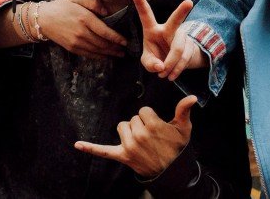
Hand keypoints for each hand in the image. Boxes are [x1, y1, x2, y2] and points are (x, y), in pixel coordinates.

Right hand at [39, 0, 126, 58]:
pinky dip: (99, 57)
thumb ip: (93, 2)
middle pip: (103, 43)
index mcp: (84, 18)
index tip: (126, 42)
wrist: (43, 20)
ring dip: (109, 54)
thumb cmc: (61, 6)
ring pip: (97, 50)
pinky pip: (89, 54)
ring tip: (119, 55)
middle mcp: (81, 32)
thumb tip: (107, 11)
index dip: (117, 38)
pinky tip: (106, 57)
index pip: (104, 31)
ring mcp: (76, 42)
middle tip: (125, 50)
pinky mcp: (72, 48)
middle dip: (115, 48)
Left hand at [74, 95, 197, 178]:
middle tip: (151, 138)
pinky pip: (104, 150)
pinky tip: (78, 145)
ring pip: (121, 127)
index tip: (157, 127)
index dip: (150, 118)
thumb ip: (184, 111)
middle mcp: (139, 135)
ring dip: (129, 132)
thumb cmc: (177, 148)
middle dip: (140, 125)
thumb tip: (192, 97)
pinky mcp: (122, 156)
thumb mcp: (184, 128)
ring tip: (141, 142)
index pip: (143, 111)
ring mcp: (129, 146)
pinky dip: (91, 148)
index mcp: (153, 125)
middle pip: (132, 119)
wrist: (171, 171)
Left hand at [133, 0, 206, 80]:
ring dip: (170, 65)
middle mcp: (168, 29)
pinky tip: (171, 76)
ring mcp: (182, 36)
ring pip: (178, 50)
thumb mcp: (148, 61)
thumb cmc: (157, 57)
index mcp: (152, 29)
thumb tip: (161, 67)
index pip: (146, 15)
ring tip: (164, 75)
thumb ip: (150, 64)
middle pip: (175, 21)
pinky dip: (176, 70)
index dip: (140, 3)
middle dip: (182, 11)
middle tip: (189, 2)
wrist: (174, 63)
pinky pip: (184, 59)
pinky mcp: (191, 46)